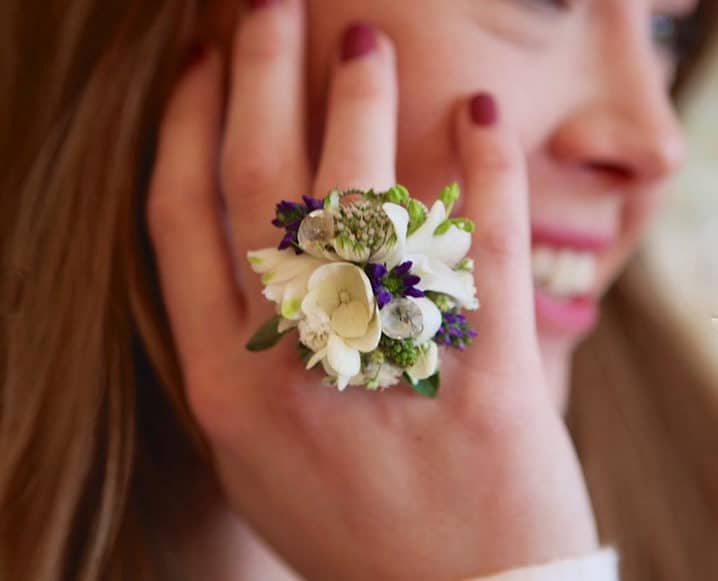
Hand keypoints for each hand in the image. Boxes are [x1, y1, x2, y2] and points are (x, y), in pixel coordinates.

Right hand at [146, 0, 598, 578]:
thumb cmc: (348, 530)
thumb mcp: (258, 452)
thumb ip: (237, 354)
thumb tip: (241, 253)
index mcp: (224, 382)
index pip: (185, 218)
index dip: (189, 127)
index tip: (204, 67)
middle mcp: (293, 363)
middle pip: (260, 184)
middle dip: (259, 75)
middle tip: (271, 6)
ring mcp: (388, 365)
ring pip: (363, 199)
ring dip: (362, 102)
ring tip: (364, 42)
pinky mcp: (489, 375)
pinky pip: (483, 247)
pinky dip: (485, 168)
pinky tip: (480, 114)